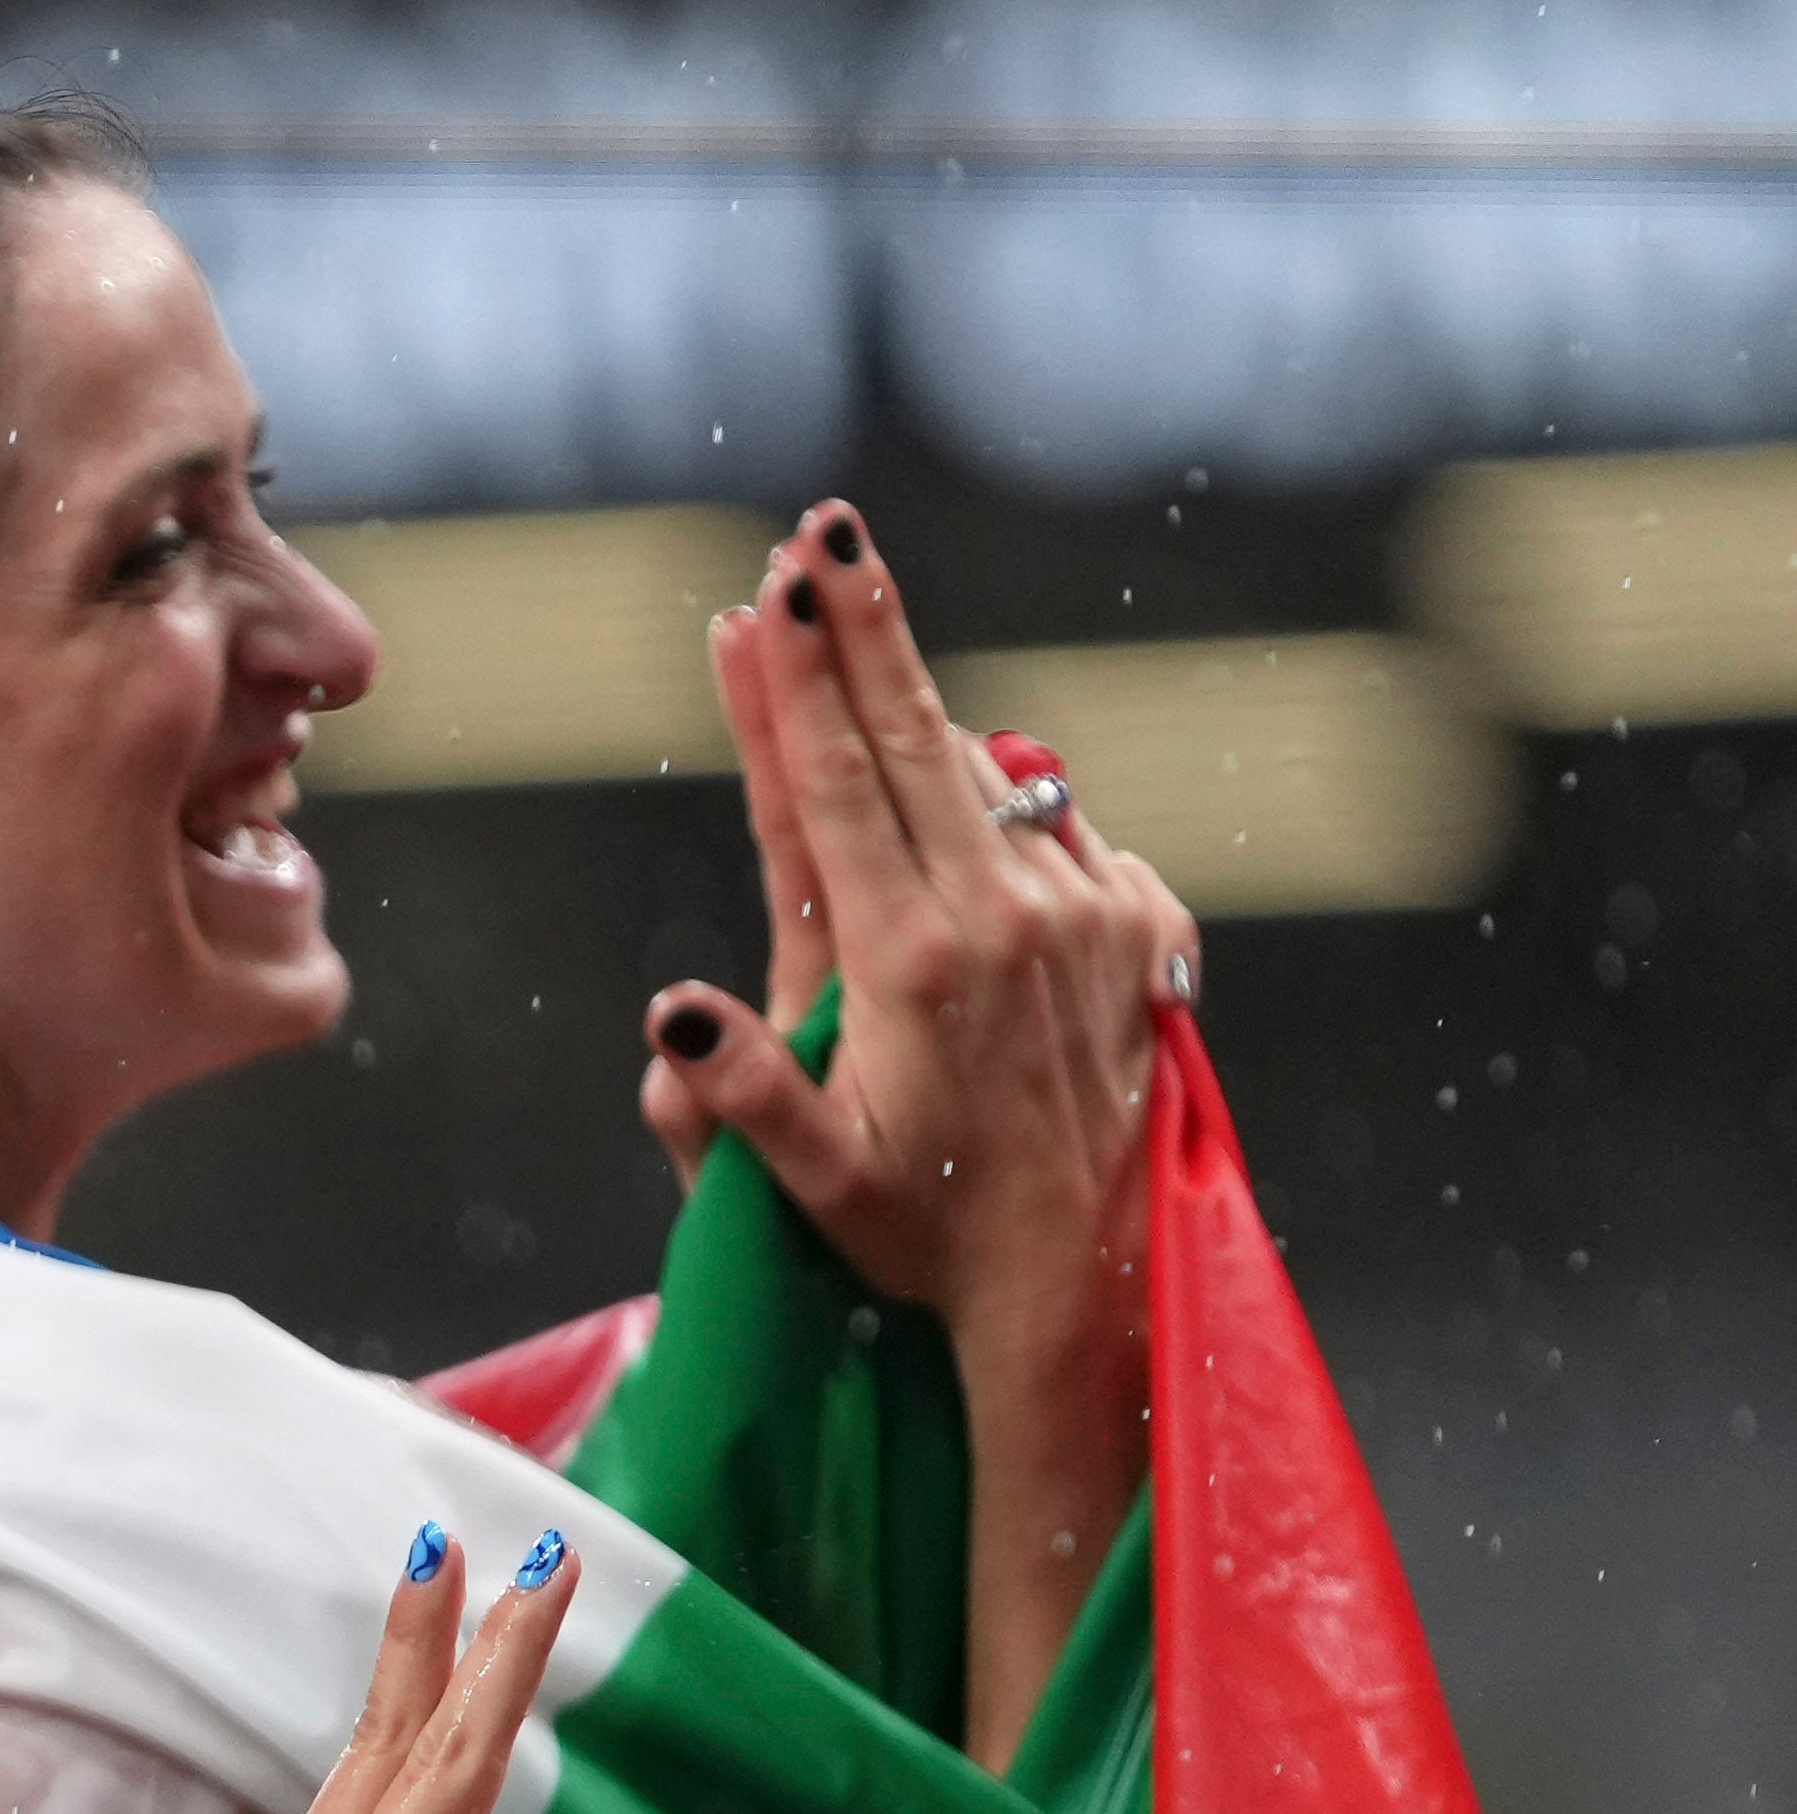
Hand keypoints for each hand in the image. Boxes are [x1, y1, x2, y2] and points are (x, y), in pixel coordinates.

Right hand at [647, 501, 1193, 1381]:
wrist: (1082, 1282)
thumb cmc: (918, 1232)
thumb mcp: (809, 1183)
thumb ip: (735, 1099)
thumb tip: (671, 1016)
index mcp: (911, 964)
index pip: (837, 786)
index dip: (796, 681)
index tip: (769, 590)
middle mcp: (1004, 916)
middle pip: (913, 736)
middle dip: (860, 628)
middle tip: (823, 531)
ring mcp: (1086, 911)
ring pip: (982, 770)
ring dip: (915, 696)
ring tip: (859, 611)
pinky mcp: (1143, 925)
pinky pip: (1058, 825)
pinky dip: (1000, 791)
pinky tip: (958, 783)